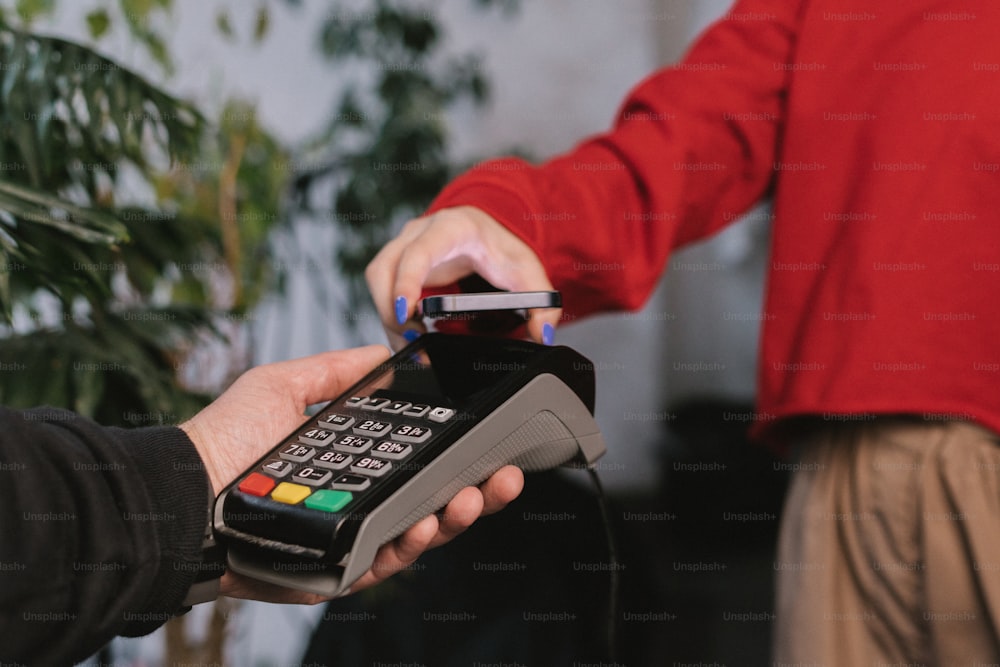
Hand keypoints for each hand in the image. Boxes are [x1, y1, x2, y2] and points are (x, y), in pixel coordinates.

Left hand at [180, 345, 524, 603]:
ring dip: (454, 518)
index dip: (463, 453)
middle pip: (436, 501)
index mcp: (360, 463)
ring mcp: (353, 537)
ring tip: (474, 496)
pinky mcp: (336, 569)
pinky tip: (423, 522)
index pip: (424, 461)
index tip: (493, 438)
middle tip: (505, 475)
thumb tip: (385, 353)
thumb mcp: (284, 386)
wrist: (182, 489)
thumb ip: (336, 371)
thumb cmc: (225, 438)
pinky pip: (383, 562)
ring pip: (420, 535)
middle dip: (479, 490)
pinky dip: (409, 544)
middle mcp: (364, 502)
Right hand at [365, 206, 561, 347]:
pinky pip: (382, 290)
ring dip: (389, 317)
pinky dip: (392, 317)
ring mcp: (403, 247)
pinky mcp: (397, 265)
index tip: (406, 314)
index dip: (406, 283)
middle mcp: (419, 233)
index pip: (418, 252)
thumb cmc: (501, 246)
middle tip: (414, 344)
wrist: (487, 232)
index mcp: (450, 228)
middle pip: (386, 269)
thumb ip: (542, 302)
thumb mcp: (527, 271)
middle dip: (391, 310)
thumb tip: (541, 333)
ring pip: (378, 281)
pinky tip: (411, 337)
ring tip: (413, 346)